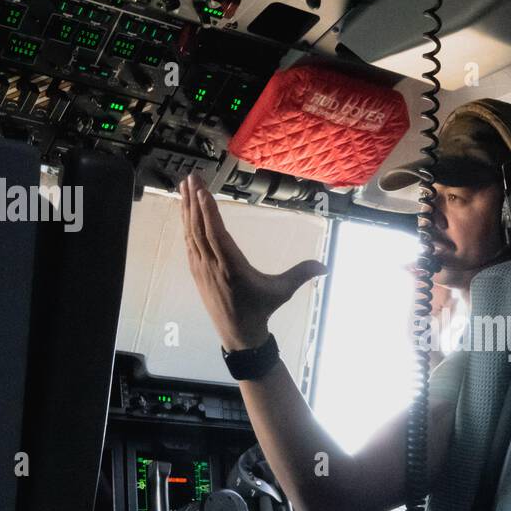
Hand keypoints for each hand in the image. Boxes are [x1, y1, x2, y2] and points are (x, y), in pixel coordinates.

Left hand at [179, 172, 326, 351]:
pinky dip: (187, 223)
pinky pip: (189, 242)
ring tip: (185, 185)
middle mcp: (212, 265)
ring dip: (187, 208)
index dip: (209, 213)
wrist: (238, 333)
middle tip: (192, 177)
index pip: (217, 236)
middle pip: (199, 228)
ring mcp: (201, 268)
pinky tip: (186, 211)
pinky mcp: (196, 270)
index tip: (203, 191)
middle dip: (194, 201)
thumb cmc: (261, 309)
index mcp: (232, 268)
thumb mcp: (283, 291)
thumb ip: (302, 274)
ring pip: (191, 233)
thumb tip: (325, 266)